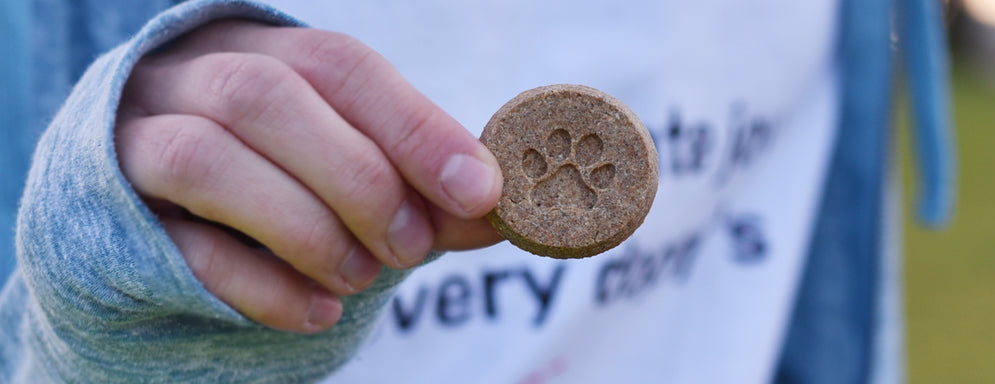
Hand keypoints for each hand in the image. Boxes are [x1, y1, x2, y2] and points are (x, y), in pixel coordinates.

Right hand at [115, 20, 502, 332]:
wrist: (158, 209)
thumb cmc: (280, 177)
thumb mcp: (353, 167)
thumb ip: (419, 186)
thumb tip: (497, 210)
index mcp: (264, 51)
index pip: (339, 64)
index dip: (414, 126)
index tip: (479, 190)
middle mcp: (191, 79)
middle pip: (266, 98)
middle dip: (359, 180)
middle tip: (411, 247)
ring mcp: (137, 142)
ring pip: (207, 161)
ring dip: (305, 227)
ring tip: (361, 277)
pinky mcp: (114, 215)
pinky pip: (178, 245)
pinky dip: (259, 284)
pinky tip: (317, 313)